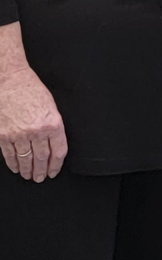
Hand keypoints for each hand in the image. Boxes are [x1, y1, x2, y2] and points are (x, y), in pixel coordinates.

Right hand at [0, 56, 67, 181]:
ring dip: (27, 170)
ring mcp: (18, 134)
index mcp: (53, 123)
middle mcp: (36, 131)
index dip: (56, 165)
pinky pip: (9, 154)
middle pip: (42, 158)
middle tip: (40, 178)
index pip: (58, 151)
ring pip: (25, 159)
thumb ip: (54, 126)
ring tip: (29, 176)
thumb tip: (54, 145)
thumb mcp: (52, 107)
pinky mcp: (3, 135)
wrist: (11, 81)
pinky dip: (13, 163)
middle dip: (42, 171)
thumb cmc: (32, 90)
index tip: (54, 171)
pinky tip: (16, 168)